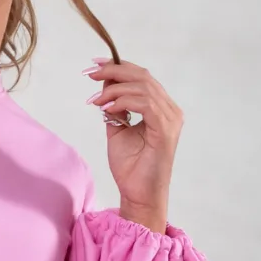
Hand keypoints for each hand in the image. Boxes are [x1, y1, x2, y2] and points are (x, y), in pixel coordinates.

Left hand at [85, 57, 183, 227]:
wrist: (138, 195)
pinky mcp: (165, 129)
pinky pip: (144, 103)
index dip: (119, 67)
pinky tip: (105, 107)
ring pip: (142, 87)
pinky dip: (122, 101)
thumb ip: (114, 107)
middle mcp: (170, 111)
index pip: (142, 78)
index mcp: (162, 109)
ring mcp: (170, 119)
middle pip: (143, 77)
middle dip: (113, 71)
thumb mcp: (117, 130)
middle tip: (90, 72)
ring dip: (113, 89)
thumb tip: (104, 86)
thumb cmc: (131, 167)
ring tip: (94, 100)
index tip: (95, 65)